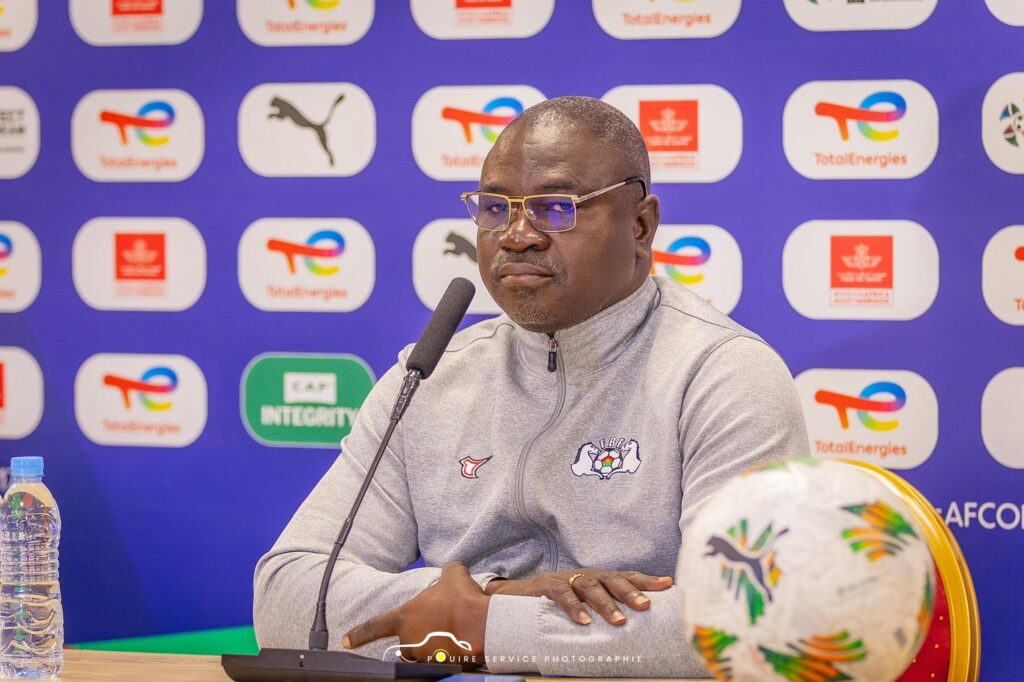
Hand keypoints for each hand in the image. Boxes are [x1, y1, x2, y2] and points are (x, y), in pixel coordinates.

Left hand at [343, 562, 488, 668]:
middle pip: (407, 642)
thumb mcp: (454, 574)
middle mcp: (410, 640)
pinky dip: (453, 650)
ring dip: (437, 642)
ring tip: (458, 629)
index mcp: (405, 617)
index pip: (375, 626)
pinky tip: (466, 639)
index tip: (346, 641)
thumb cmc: (461, 599)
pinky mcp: (442, 666)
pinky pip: (444, 658)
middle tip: (443, 623)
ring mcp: (425, 656)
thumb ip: (447, 572)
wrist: (481, 624)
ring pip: (426, 651)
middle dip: (420, 635)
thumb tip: (451, 572)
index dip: (359, 633)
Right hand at [484, 569, 671, 625]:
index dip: (647, 580)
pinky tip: (584, 621)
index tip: (669, 585)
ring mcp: (566, 579)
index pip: (626, 577)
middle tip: (646, 606)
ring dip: (606, 603)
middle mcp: (586, 575)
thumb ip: (604, 610)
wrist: (515, 597)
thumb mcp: (583, 605)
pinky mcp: (546, 587)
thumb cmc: (556, 604)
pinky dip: (574, 608)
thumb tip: (634, 629)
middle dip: (631, 591)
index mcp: (598, 579)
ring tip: (619, 620)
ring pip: (589, 586)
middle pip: (612, 579)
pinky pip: (561, 595)